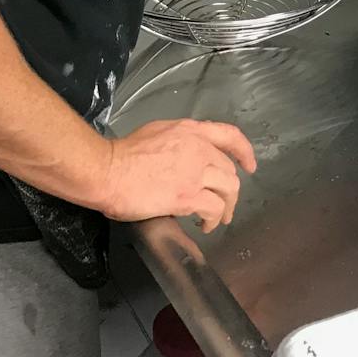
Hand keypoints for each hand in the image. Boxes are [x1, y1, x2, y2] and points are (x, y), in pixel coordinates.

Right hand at [100, 119, 256, 231]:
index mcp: (190, 131)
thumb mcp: (157, 133)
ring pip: (229, 189)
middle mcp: (199, 149)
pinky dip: (213, 219)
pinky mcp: (188, 196)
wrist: (108, 170)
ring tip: (215, 220)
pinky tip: (204, 225)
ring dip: (226, 207)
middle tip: (224, 204)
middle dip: (231, 190)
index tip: (249, 164)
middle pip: (229, 170)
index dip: (244, 151)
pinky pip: (214, 209)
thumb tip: (184, 158)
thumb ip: (178, 142)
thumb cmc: (123, 154)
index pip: (230, 136)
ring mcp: (195, 172)